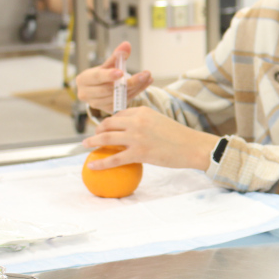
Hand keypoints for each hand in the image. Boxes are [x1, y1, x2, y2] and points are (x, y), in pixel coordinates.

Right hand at [75, 42, 152, 112]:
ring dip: (136, 87)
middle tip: (145, 74)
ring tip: (147, 77)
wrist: (99, 89)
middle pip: (110, 89)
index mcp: (83, 80)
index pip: (96, 77)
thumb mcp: (108, 64)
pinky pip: (124, 102)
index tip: (121, 72)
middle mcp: (86, 94)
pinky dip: (136, 92)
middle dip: (129, 82)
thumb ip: (117, 56)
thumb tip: (126, 44)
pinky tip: (145, 83)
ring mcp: (97, 104)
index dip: (109, 75)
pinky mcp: (107, 110)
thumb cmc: (102, 75)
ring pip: (119, 96)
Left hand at [81, 107, 218, 170]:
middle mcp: (137, 121)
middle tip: (93, 138)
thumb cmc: (181, 137)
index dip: (109, 121)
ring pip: (106, 138)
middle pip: (108, 124)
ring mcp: (136, 137)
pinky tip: (92, 166)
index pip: (119, 114)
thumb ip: (145, 124)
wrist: (193, 147)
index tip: (105, 127)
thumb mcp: (161, 122)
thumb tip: (133, 133)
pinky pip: (113, 159)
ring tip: (85, 146)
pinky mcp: (138, 153)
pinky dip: (100, 163)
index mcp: (143, 112)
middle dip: (97, 130)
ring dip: (92, 142)